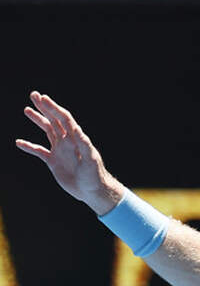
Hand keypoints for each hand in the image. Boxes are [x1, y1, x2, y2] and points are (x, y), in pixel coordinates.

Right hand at [15, 91, 123, 214]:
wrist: (92, 191)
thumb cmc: (94, 176)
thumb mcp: (90, 161)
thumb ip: (85, 147)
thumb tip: (78, 132)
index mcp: (76, 139)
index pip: (64, 119)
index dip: (54, 108)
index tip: (43, 98)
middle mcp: (67, 142)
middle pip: (55, 120)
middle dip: (45, 107)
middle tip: (34, 94)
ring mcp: (60, 150)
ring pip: (47, 131)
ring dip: (38, 120)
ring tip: (27, 109)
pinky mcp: (54, 162)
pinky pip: (39, 151)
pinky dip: (29, 147)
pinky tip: (19, 142)